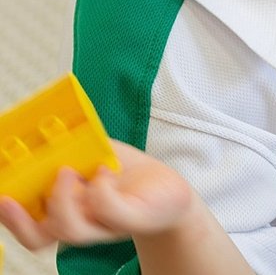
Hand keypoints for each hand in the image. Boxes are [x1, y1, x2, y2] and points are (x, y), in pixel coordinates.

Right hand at [0, 140, 193, 250]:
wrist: (168, 193)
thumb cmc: (126, 175)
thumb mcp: (96, 154)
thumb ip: (73, 148)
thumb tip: (49, 129)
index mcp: (67, 210)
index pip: (30, 224)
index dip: (10, 216)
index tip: (0, 195)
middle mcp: (82, 223)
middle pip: (41, 236)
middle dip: (20, 220)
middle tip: (13, 194)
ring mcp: (105, 225)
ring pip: (71, 230)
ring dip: (63, 201)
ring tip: (68, 170)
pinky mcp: (132, 220)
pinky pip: (111, 214)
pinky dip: (102, 193)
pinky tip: (105, 171)